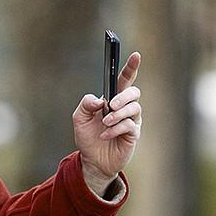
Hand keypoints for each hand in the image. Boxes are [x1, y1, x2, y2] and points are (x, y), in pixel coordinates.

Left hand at [73, 52, 141, 194]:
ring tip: (104, 123)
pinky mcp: (133, 134)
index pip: (124, 80)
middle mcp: (124, 107)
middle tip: (110, 105)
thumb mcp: (79, 118)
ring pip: (133, 109)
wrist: (92, 161)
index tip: (136, 55)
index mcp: (112, 99)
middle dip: (123, 96)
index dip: (131, 67)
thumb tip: (99, 100)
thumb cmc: (88, 137)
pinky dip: (115, 129)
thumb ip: (85, 104)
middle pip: (133, 92)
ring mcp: (131, 121)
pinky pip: (129, 126)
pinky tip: (105, 135)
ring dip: (117, 115)